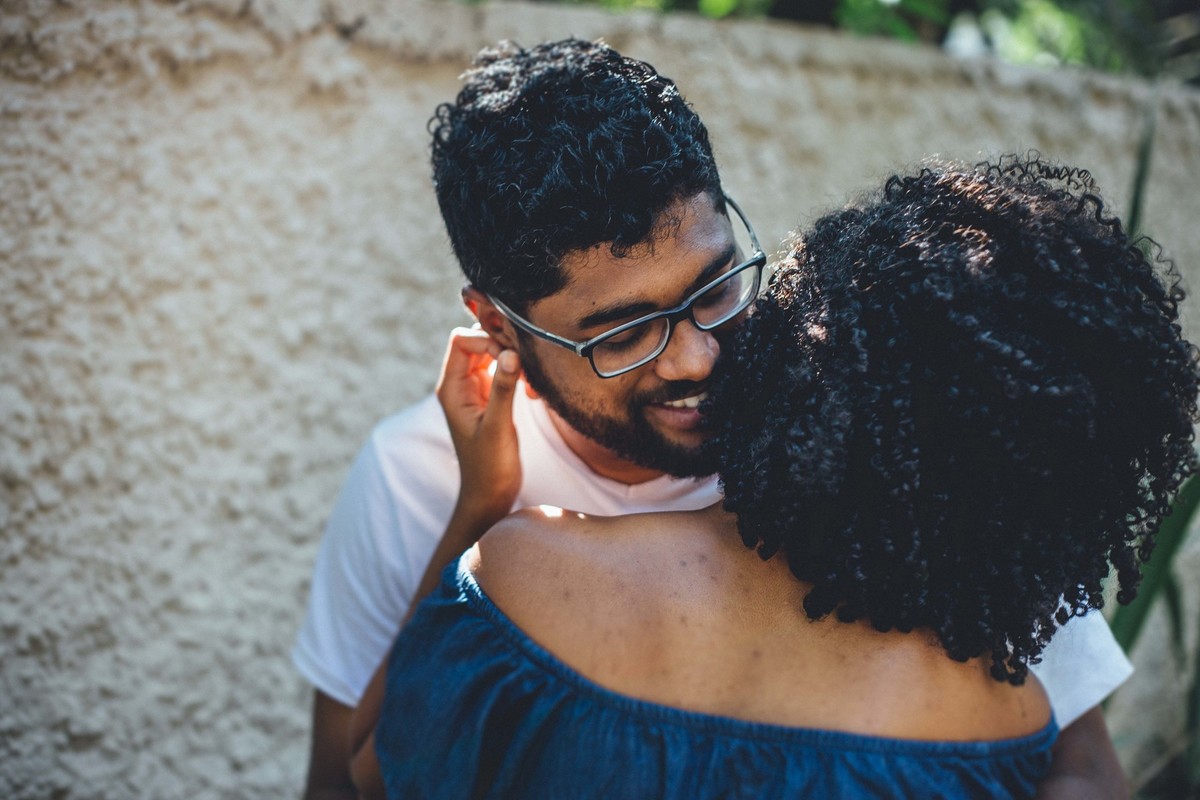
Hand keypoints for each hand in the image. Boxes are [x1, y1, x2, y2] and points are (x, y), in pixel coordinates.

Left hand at [435, 326, 522, 524]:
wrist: (490, 494)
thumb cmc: (489, 466)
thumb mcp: (497, 426)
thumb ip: (502, 388)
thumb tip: (511, 352)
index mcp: (451, 389)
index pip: (461, 341)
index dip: (486, 340)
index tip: (512, 356)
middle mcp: (459, 385)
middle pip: (475, 342)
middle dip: (501, 345)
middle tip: (526, 362)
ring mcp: (474, 390)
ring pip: (490, 354)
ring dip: (511, 358)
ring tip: (529, 377)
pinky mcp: (489, 397)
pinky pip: (500, 370)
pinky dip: (516, 372)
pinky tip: (531, 389)